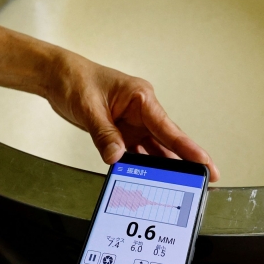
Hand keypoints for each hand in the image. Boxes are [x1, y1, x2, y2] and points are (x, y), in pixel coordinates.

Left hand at [44, 51, 220, 180]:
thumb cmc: (76, 80)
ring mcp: (133, 123)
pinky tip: (149, 181)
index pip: (168, 128)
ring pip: (154, 149)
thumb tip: (116, 157)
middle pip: (167, 141)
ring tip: (180, 187)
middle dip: (185, 161)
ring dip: (164, 168)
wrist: (58, 77)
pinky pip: (136, 152)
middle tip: (204, 180)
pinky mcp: (122, 132)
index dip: (189, 148)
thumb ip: (104, 134)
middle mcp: (141, 111)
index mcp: (141, 98)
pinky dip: (141, 167)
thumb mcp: (88, 108)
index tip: (205, 162)